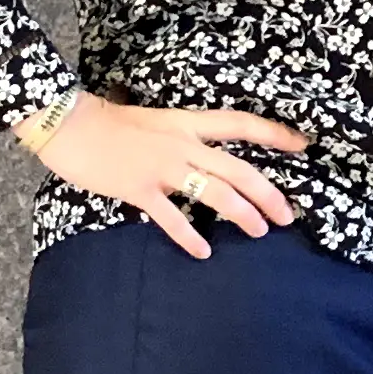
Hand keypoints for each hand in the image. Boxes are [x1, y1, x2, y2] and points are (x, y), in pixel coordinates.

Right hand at [28, 94, 307, 260]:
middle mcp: (183, 144)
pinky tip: (203, 252)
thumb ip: (180, 136)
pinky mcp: (139, 188)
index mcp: (187, 122)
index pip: (241, 124)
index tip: (303, 144)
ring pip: (215, 192)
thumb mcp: (155, 120)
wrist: (69, 122)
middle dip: (268, 193)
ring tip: (258, 231)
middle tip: (286, 215)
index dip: (274, 134)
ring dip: (242, 214)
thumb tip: (201, 156)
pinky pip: (172, 217)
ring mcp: (162, 167)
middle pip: (238, 168)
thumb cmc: (108, 121)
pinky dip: (190, 237)